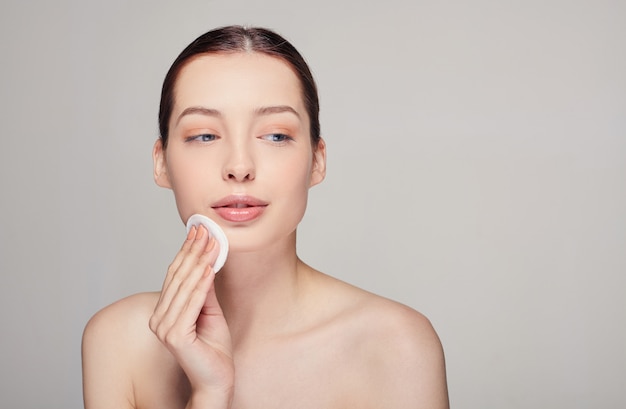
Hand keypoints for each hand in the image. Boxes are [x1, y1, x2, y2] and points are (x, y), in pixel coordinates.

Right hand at [149, 225, 233, 404]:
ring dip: (199, 262)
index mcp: (163, 313)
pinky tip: (210, 267)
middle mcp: (159, 319)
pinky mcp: (176, 336)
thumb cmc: (214, 348)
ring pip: (184, 287)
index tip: (198, 232)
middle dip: (193, 251)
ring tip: (211, 242)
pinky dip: (202, 284)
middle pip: (177, 277)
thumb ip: (204, 290)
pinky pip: (192, 303)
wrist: (217, 378)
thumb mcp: (210, 311)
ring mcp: (164, 328)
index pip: (174, 276)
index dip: (186, 253)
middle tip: (205, 229)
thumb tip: (206, 263)